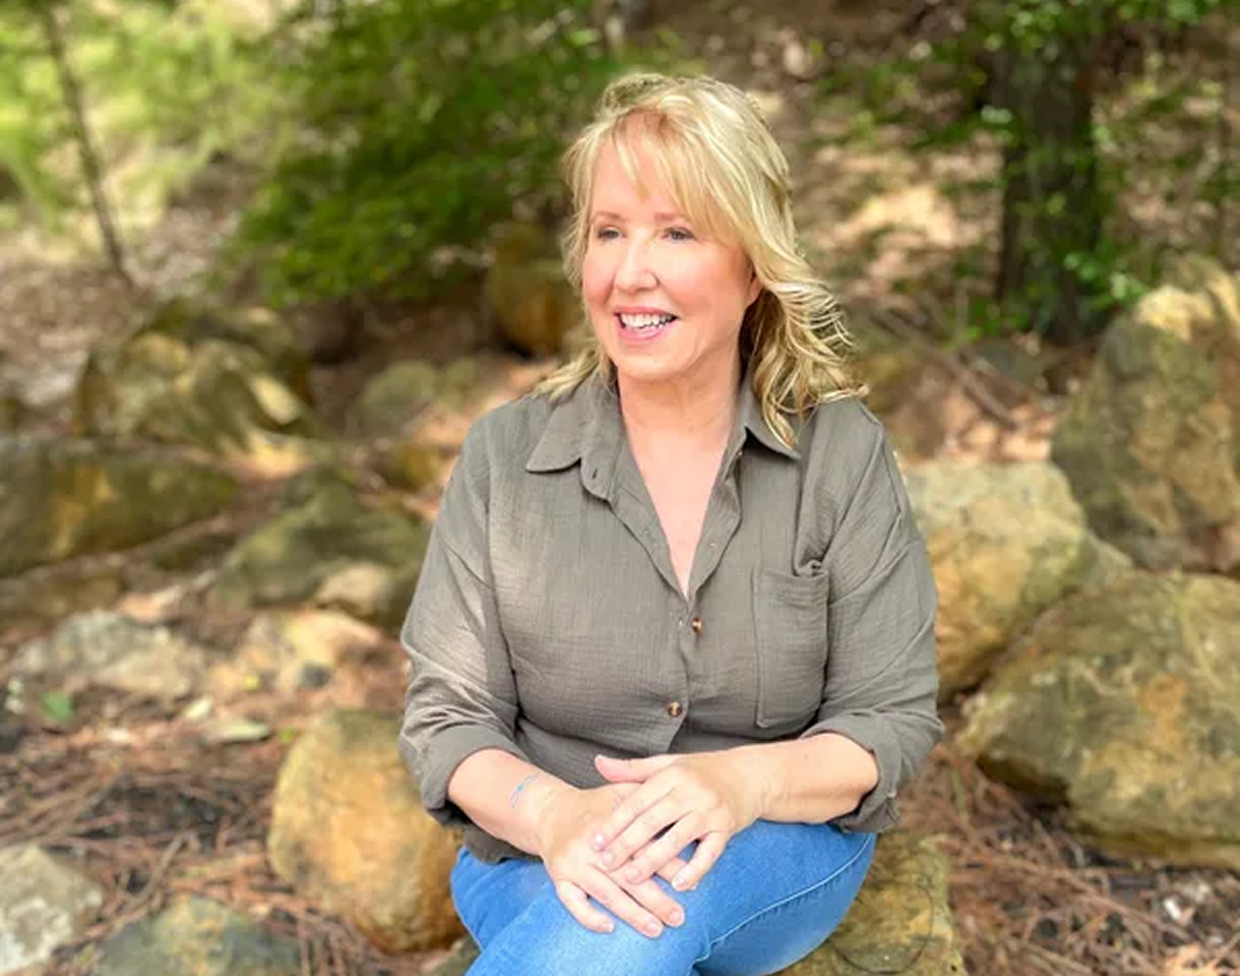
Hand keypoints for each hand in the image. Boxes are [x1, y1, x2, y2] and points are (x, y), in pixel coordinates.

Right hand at [533, 782, 688, 937]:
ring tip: (655, 929)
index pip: (644, 848)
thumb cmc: (594, 805)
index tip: (691, 883)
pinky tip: (609, 927)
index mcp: (612, 824)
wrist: (549, 811)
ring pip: (605, 893)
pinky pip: (571, 901)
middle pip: (627, 876)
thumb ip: (649, 798)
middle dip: (655, 900)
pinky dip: (588, 915)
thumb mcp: (620, 793)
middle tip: (678, 918)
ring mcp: (574, 863)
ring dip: (631, 913)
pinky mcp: (558, 877)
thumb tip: (683, 815)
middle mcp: (593, 846)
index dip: (668, 865)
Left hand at [590, 751, 765, 891]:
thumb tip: (599, 763)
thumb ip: (632, 769)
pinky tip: (678, 884)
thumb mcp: (668, 764)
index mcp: (672, 774)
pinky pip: (710, 852)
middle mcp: (690, 791)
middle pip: (653, 820)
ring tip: (631, 877)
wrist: (749, 775)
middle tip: (605, 864)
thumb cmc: (702, 771)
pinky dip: (695, 869)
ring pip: (677, 837)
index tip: (595, 841)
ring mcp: (710, 810)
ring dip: (653, 860)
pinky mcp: (727, 827)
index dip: (615, 822)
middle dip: (627, 844)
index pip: (638, 801)